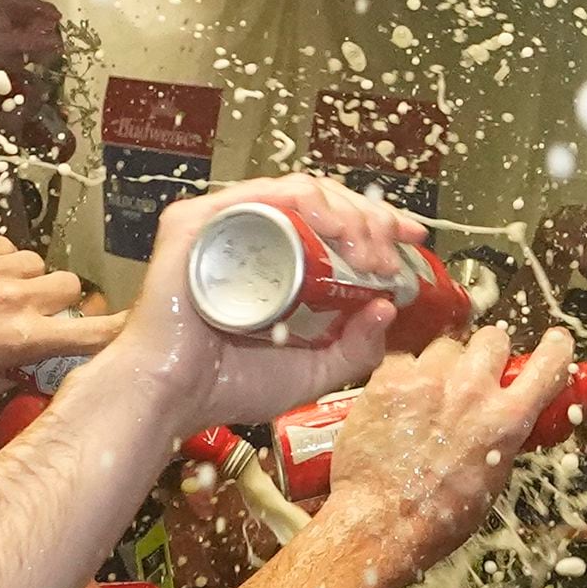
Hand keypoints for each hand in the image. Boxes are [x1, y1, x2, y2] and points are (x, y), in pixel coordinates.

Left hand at [0, 233, 121, 402]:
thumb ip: (12, 376)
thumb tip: (23, 369)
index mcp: (24, 338)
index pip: (91, 331)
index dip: (118, 329)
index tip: (133, 327)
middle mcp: (15, 297)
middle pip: (69, 286)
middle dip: (59, 299)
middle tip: (37, 311)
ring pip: (36, 263)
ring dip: (26, 278)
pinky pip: (2, 246)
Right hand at [113, 178, 403, 429]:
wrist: (173, 396)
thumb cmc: (227, 384)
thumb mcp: (313, 371)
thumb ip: (354, 348)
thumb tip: (388, 307)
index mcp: (273, 260)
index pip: (333, 223)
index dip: (378, 223)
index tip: (413, 239)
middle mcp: (249, 234)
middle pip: (325, 201)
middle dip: (371, 221)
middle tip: (391, 258)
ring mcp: (224, 224)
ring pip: (303, 191)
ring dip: (350, 214)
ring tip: (370, 252)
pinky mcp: (200, 222)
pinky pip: (264, 194)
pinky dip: (310, 202)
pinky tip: (337, 228)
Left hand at [319, 321, 576, 574]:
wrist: (382, 523)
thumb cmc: (437, 517)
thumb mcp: (492, 479)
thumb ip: (502, 437)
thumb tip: (502, 421)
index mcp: (507, 421)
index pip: (548, 365)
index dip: (556, 349)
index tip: (556, 343)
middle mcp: (473, 392)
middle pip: (493, 339)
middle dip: (486, 354)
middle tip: (472, 377)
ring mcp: (429, 380)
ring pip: (445, 347)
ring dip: (442, 366)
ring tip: (426, 398)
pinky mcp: (390, 379)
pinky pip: (404, 360)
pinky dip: (403, 377)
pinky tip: (396, 406)